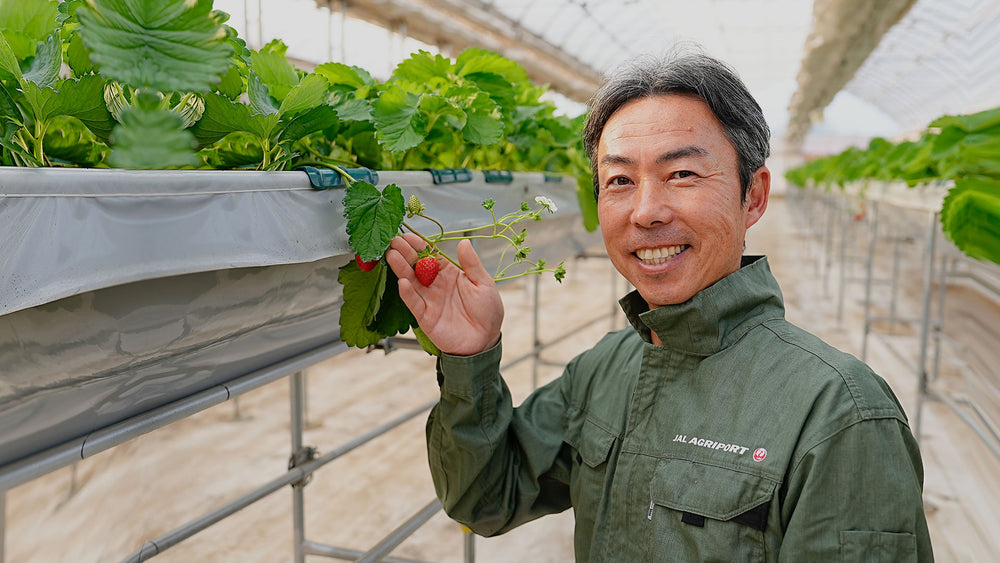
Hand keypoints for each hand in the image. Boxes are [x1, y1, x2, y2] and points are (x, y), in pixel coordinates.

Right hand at [386, 233, 503, 355]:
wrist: (485, 342)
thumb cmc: (488, 312)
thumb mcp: (483, 284)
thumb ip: (471, 264)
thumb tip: (464, 242)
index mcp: (450, 273)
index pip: (431, 255)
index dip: (419, 244)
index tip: (408, 234)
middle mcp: (436, 284)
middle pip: (417, 265)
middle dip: (405, 252)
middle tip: (394, 240)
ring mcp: (429, 300)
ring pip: (411, 281)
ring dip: (401, 268)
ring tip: (392, 255)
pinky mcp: (425, 317)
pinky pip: (414, 303)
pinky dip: (407, 293)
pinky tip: (402, 282)